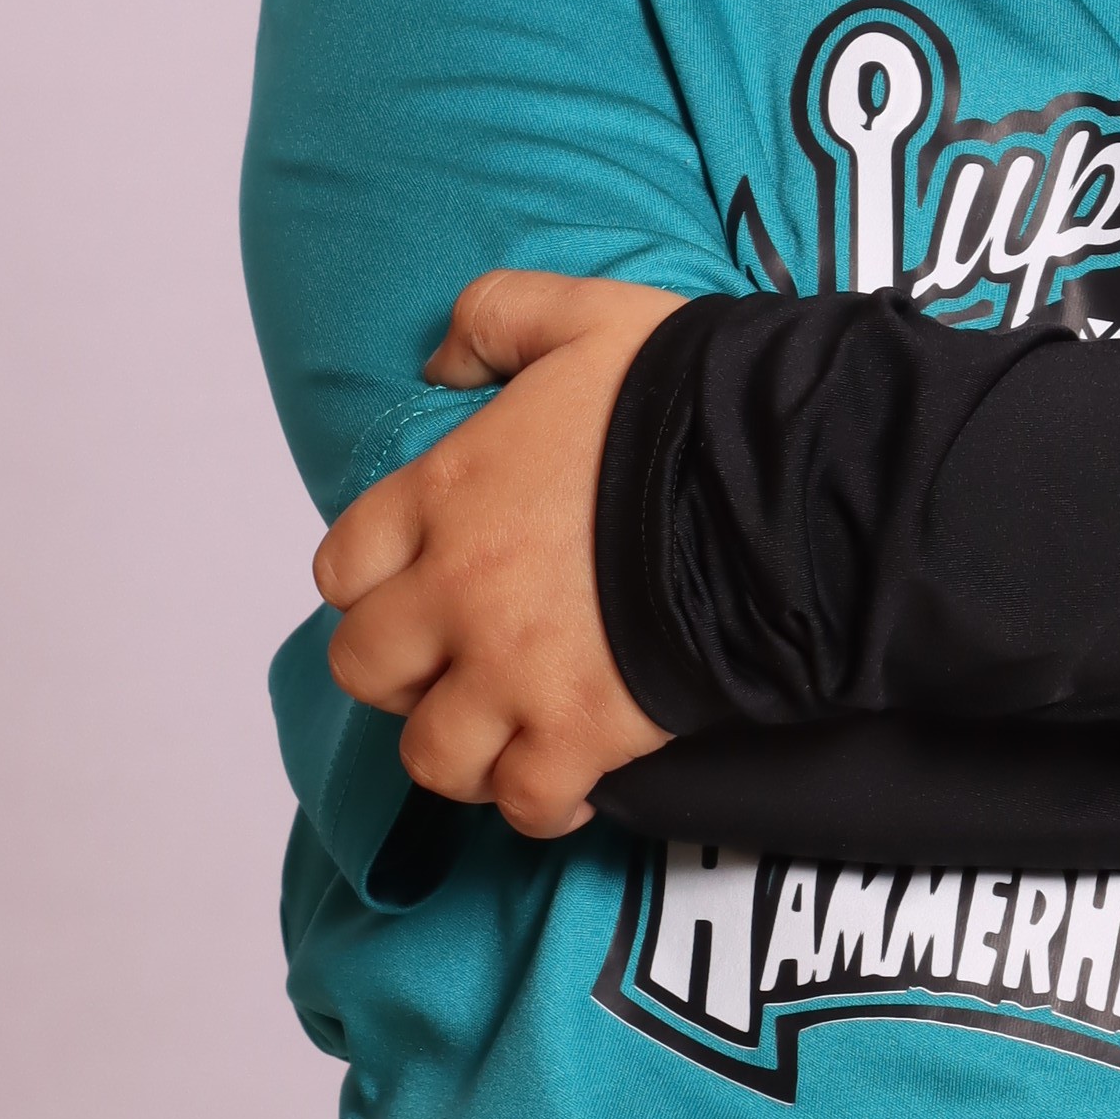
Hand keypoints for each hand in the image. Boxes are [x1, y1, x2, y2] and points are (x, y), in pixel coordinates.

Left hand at [312, 270, 684, 837]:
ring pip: (430, 755)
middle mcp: (459, 593)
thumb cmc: (686, 399)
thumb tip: (440, 364)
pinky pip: (526, 803)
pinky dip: (539, 803)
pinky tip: (568, 782)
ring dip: (458, 749)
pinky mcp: (581, 734)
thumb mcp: (582, 315)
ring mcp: (514, 673)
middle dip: (400, 671)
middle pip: (364, 667)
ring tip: (501, 733)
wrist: (775, 485)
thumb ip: (495, 318)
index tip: (415, 584)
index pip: (343, 566)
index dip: (370, 583)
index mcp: (446, 495)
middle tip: (451, 661)